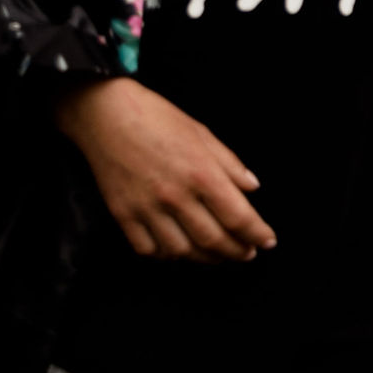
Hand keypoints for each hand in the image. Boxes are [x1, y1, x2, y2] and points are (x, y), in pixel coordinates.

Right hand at [53, 76, 275, 261]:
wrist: (105, 114)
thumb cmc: (157, 118)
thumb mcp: (202, 133)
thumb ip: (229, 163)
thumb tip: (252, 188)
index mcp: (201, 173)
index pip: (238, 217)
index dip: (257, 234)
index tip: (267, 241)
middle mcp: (176, 196)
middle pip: (213, 240)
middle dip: (236, 252)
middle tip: (247, 253)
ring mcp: (146, 208)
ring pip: (181, 251)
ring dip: (205, 258)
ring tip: (217, 255)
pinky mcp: (123, 214)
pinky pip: (148, 249)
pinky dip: (166, 255)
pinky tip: (178, 249)